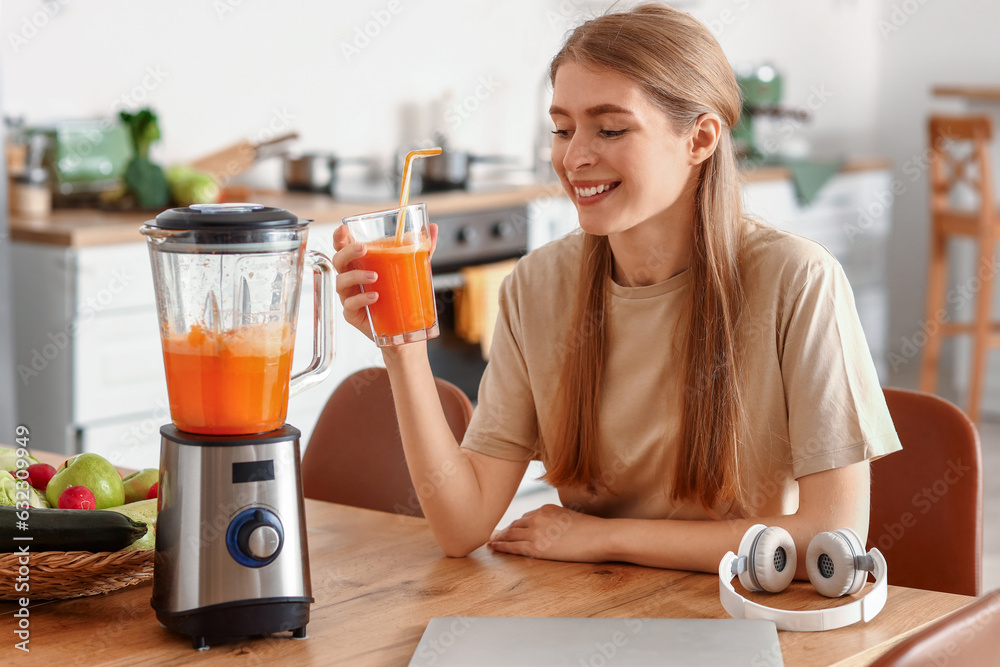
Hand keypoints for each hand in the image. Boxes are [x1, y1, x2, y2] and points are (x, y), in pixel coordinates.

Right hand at [332, 223, 439, 340]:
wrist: (403, 329)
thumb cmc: (401, 295)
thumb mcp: (413, 269)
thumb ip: (422, 248)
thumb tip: (434, 228)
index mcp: (360, 264)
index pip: (343, 247)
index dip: (339, 237)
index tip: (344, 229)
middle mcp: (351, 278)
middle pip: (338, 260)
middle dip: (348, 252)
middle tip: (363, 249)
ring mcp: (350, 296)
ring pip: (341, 281)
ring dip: (356, 275)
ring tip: (375, 276)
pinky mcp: (352, 313)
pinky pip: (350, 304)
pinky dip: (361, 299)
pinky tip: (375, 297)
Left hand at [488, 504, 607, 562]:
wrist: (601, 536)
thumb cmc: (593, 530)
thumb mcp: (571, 518)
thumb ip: (558, 521)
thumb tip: (554, 530)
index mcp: (547, 508)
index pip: (526, 517)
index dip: (515, 525)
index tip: (508, 528)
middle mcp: (538, 516)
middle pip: (515, 524)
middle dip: (504, 530)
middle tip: (493, 534)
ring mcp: (536, 531)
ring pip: (511, 534)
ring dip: (499, 538)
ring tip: (491, 541)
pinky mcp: (537, 546)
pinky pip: (514, 546)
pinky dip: (502, 546)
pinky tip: (494, 547)